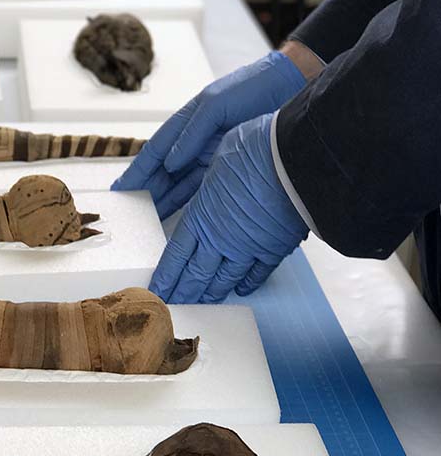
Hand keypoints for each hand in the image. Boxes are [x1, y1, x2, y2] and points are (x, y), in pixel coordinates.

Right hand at [111, 50, 306, 218]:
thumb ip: (191, 133)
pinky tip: (179, 217)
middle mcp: (194, 143)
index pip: (154, 153)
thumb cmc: (252, 86)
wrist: (290, 86)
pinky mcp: (228, 166)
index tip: (120, 190)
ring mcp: (210, 156)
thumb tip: (169, 162)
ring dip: (165, 202)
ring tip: (149, 221)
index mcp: (185, 124)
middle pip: (163, 173)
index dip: (136, 172)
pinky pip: (202, 188)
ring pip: (180, 184)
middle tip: (131, 214)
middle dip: (146, 193)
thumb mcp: (216, 103)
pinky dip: (189, 203)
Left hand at [149, 112, 308, 303]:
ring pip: (224, 278)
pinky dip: (247, 283)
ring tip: (201, 302)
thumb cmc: (257, 150)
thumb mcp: (217, 160)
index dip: (166, 275)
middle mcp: (220, 238)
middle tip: (173, 305)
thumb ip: (207, 179)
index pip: (176, 254)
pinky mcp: (274, 248)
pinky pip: (257, 273)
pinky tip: (240, 289)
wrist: (298, 159)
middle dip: (183, 291)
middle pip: (196, 273)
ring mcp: (248, 247)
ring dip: (211, 292)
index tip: (158, 290)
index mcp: (200, 215)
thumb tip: (195, 174)